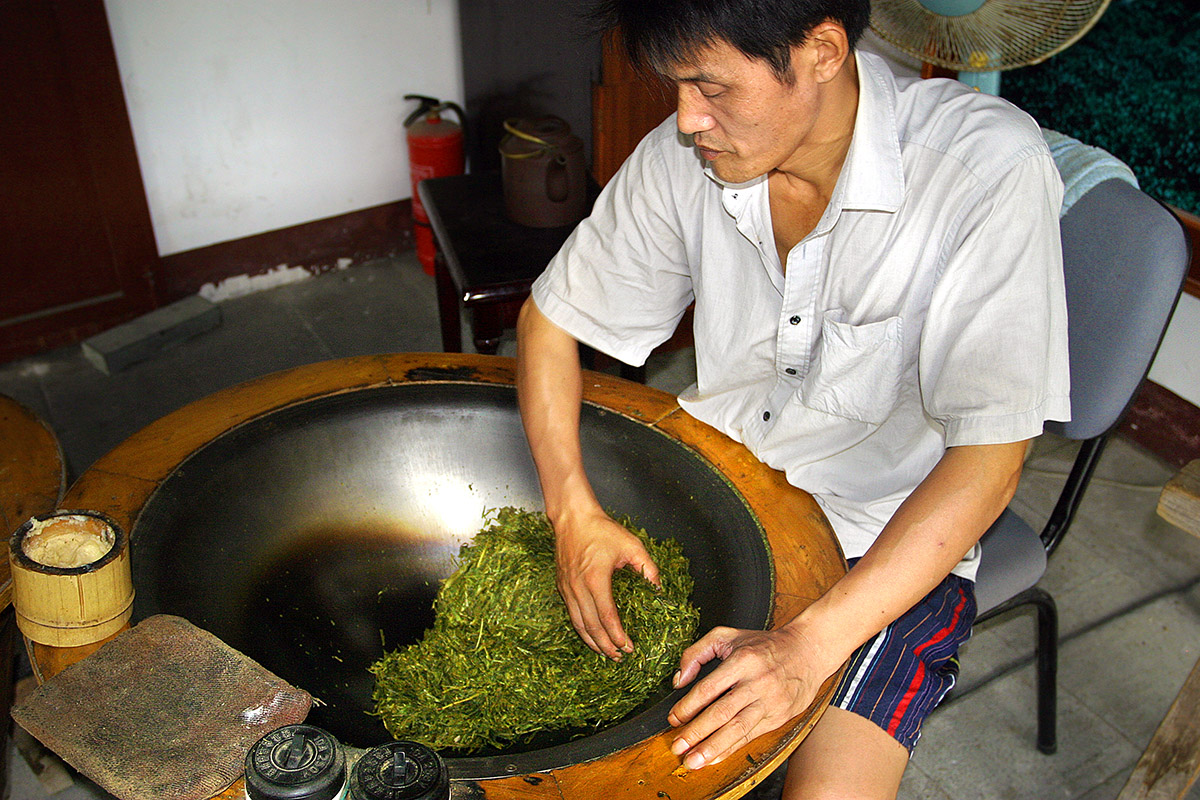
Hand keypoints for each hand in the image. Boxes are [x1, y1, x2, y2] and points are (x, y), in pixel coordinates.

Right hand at [554, 509, 660, 658]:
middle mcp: (578, 588)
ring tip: (606, 652)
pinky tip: (591, 635)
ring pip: (578, 624)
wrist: (573, 518)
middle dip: (606, 645)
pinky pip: (571, 614)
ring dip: (592, 641)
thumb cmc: (602, 530)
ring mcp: (567, 588)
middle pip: (591, 627)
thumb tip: (659, 591)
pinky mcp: (561, 586)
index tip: (629, 647)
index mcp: (596, 579)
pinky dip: (581, 629)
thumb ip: (648, 569)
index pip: (607, 617)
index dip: (618, 636)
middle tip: (620, 656)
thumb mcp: (632, 545)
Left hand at [667, 624, 833, 769]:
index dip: (688, 706)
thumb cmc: (764, 644)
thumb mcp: (727, 636)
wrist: (808, 651)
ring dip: (712, 748)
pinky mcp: (778, 717)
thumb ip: (696, 653)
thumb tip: (679, 680)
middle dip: (696, 732)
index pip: (708, 688)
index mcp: (742, 660)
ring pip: (737, 729)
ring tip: (692, 761)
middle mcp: (756, 682)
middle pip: (721, 713)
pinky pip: (750, 736)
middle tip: (677, 746)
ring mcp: (770, 702)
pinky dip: (730, 749)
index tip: (673, 719)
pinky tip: (715, 757)